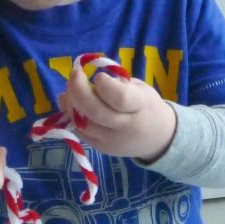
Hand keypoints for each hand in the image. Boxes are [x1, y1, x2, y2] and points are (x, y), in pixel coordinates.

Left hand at [60, 69, 176, 162]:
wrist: (156, 139)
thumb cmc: (145, 107)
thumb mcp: (140, 89)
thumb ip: (118, 85)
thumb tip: (89, 81)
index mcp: (140, 106)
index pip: (120, 98)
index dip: (105, 86)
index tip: (99, 76)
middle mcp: (125, 127)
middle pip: (96, 112)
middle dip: (79, 91)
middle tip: (75, 75)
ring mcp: (111, 141)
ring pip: (83, 124)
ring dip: (71, 104)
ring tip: (69, 90)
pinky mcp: (101, 149)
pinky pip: (80, 132)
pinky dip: (70, 116)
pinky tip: (68, 103)